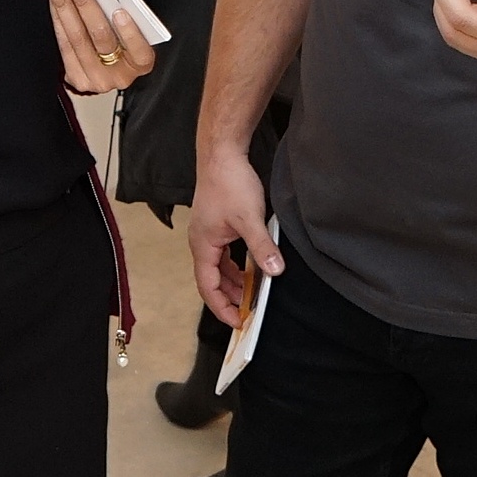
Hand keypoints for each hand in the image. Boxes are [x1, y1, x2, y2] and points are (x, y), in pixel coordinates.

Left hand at [46, 0, 155, 93]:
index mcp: (141, 63)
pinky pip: (64, 44)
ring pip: (77, 39)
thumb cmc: (127, 44)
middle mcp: (119, 75)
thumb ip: (127, 12)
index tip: (119, 11)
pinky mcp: (76, 78)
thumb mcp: (136, 31)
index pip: (139, 50)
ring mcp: (96, 79)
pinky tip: (54, 1)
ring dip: (63, 6)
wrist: (111, 72)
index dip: (129, 32)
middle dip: (84, 3)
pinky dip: (57, 18)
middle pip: (101, 37)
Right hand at [185, 143, 278, 328]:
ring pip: (218, 268)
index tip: (237, 322)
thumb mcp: (250, 219)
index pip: (207, 288)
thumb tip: (275, 272)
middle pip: (211, 281)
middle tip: (248, 312)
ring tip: (251, 294)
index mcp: (203, 246)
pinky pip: (223, 255)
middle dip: (229, 298)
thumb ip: (262, 248)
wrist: (221, 155)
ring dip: (233, 282)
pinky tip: (250, 267)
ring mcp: (207, 234)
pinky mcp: (216, 225)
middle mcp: (201, 243)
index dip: (221, 308)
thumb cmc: (229, 182)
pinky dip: (235, 266)